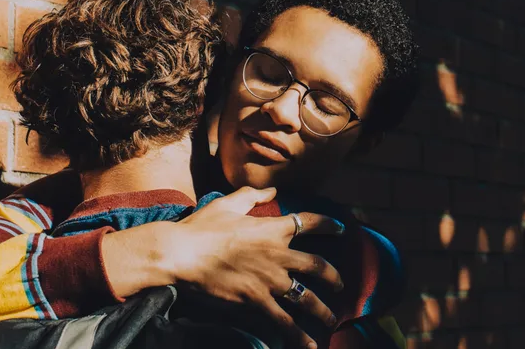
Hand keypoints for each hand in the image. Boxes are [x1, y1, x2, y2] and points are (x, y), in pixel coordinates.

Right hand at [104, 187, 343, 348]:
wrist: (183, 253)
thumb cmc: (203, 227)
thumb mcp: (229, 204)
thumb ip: (253, 197)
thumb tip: (272, 192)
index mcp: (273, 228)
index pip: (309, 222)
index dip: (328, 225)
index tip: (341, 228)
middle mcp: (279, 255)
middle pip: (317, 266)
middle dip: (333, 276)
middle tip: (341, 285)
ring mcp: (270, 280)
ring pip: (307, 298)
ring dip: (323, 310)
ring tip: (332, 320)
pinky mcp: (257, 301)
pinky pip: (284, 321)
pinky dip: (298, 335)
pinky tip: (309, 345)